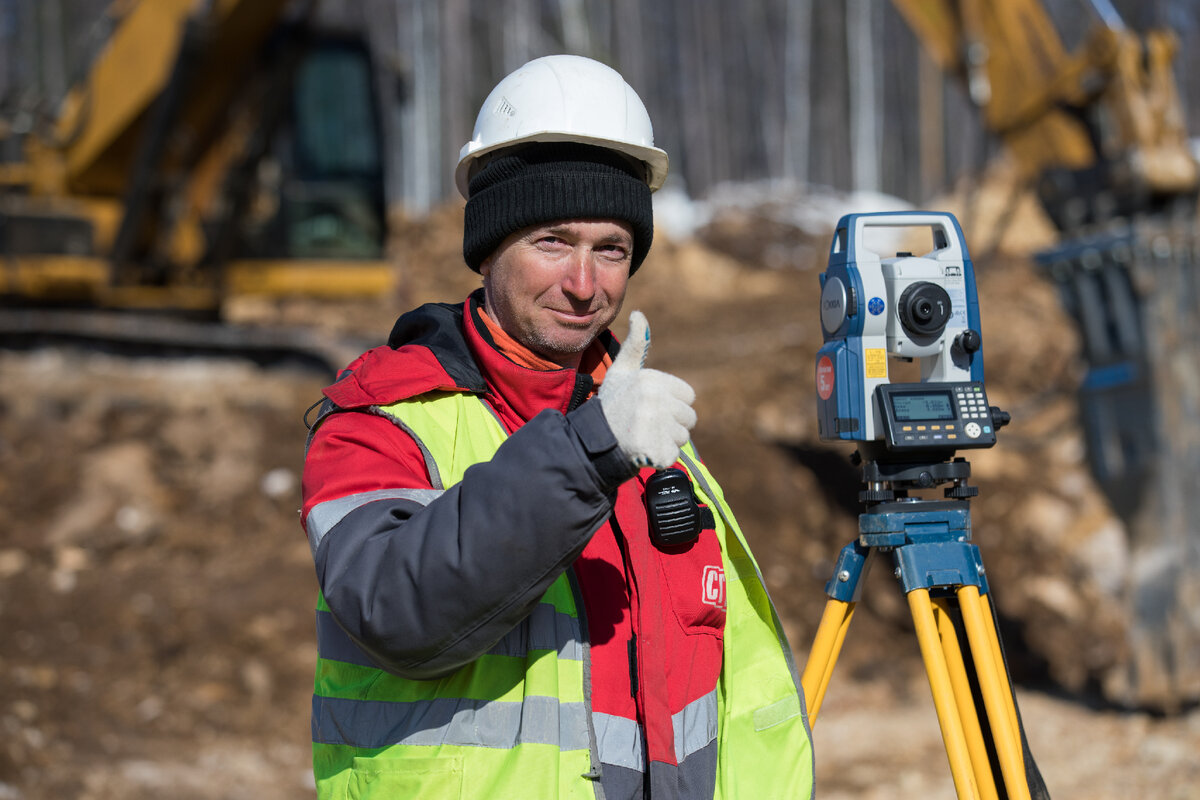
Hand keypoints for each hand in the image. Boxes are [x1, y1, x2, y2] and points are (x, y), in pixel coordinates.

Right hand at [598, 311, 696, 468]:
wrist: (592, 439)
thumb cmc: (612, 404)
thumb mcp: (621, 371)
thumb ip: (636, 345)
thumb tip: (639, 314)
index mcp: (652, 380)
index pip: (688, 396)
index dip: (672, 404)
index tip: (649, 407)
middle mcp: (655, 401)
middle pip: (688, 418)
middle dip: (671, 424)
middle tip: (645, 424)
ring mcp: (655, 427)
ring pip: (682, 438)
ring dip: (665, 440)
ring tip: (642, 436)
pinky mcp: (655, 451)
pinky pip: (673, 455)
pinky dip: (660, 456)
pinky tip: (642, 450)